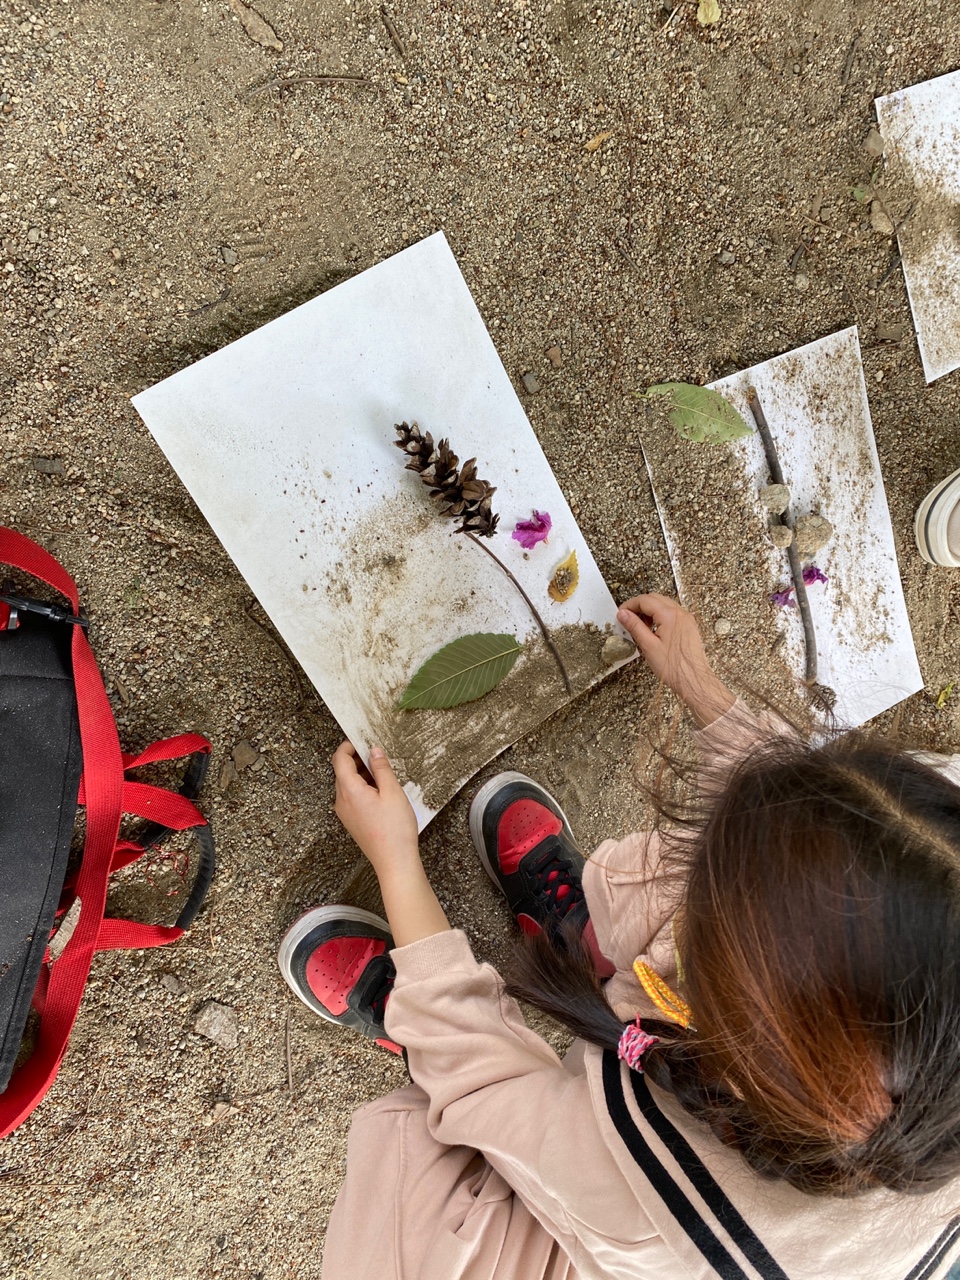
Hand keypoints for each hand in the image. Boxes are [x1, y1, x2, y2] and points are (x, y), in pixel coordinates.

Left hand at [332, 742, 419, 878]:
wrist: (394, 862)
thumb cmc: (395, 829)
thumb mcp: (392, 792)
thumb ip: (381, 768)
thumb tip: (374, 751)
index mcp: (349, 791)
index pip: (339, 759)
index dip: (349, 746)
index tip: (363, 740)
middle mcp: (341, 801)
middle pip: (342, 771)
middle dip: (358, 759)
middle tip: (379, 756)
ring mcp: (344, 813)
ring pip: (347, 784)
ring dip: (361, 774)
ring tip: (384, 775)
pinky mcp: (351, 821)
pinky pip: (351, 797)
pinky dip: (362, 788)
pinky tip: (381, 792)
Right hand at [616, 594, 735, 726]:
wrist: (693, 680)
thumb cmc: (673, 667)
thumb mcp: (648, 646)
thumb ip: (635, 626)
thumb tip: (623, 614)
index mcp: (670, 616)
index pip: (645, 600)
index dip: (629, 605)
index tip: (621, 614)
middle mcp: (680, 614)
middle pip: (655, 599)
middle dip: (639, 606)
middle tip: (628, 618)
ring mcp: (686, 620)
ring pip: (664, 605)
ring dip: (650, 610)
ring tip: (640, 626)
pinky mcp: (689, 627)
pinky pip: (672, 614)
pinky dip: (660, 616)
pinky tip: (654, 630)